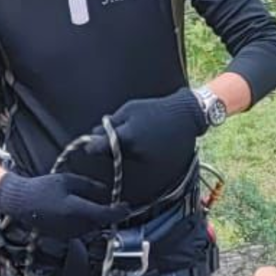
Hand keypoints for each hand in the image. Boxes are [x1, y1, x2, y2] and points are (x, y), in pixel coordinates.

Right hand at [0, 171, 128, 239]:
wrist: (20, 202)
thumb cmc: (42, 188)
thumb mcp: (68, 180)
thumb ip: (89, 186)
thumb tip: (105, 190)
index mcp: (75, 209)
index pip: (104, 215)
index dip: (119, 212)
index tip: (126, 207)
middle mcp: (73, 225)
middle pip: (100, 222)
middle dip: (109, 214)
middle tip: (117, 205)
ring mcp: (67, 233)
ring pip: (92, 228)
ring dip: (98, 219)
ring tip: (98, 207)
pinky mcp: (63, 236)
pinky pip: (82, 231)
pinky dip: (87, 223)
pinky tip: (83, 212)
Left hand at [82, 87, 206, 162]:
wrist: (186, 116)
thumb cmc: (156, 109)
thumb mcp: (130, 109)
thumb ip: (111, 123)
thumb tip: (94, 133)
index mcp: (127, 137)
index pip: (100, 148)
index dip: (92, 146)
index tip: (88, 145)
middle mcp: (136, 153)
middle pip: (113, 156)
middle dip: (110, 147)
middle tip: (118, 135)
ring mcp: (148, 161)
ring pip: (127, 159)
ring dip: (126, 151)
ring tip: (138, 135)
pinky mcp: (158, 166)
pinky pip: (141, 162)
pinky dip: (140, 154)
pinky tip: (148, 142)